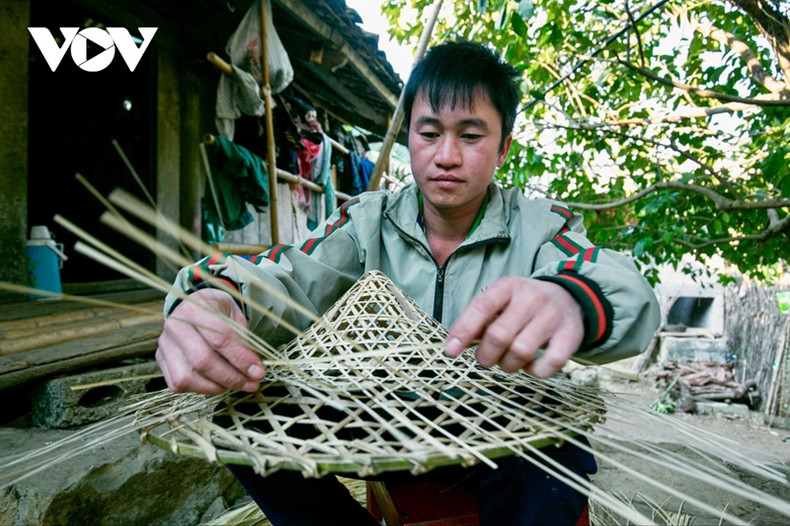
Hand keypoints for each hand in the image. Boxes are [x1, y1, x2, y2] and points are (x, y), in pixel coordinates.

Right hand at [155, 288, 264, 393]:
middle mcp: (175, 325)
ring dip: (217, 387)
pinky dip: (201, 389)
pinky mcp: (161, 360)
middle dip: (232, 377)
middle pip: (202, 360)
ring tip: (236, 384)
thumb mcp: (234, 314)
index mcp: (195, 308)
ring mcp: (165, 344)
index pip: (219, 338)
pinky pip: (178, 384)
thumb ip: (243, 338)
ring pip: (187, 377)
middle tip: (252, 383)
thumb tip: (253, 368)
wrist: (194, 306)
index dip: (241, 358)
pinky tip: (218, 384)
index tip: (258, 371)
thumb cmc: (218, 311)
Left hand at [445, 277, 583, 377]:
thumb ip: (481, 319)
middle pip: (499, 335)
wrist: (571, 297)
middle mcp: (532, 298)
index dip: (463, 330)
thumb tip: (455, 345)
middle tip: (485, 359)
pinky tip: (530, 366)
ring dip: (508, 365)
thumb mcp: (503, 300)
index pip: (482, 306)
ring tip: (508, 362)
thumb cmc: (525, 304)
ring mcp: (553, 316)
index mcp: (509, 286)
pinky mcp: (571, 335)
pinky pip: (549, 363)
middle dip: (485, 356)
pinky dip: (534, 371)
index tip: (450, 352)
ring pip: (521, 351)